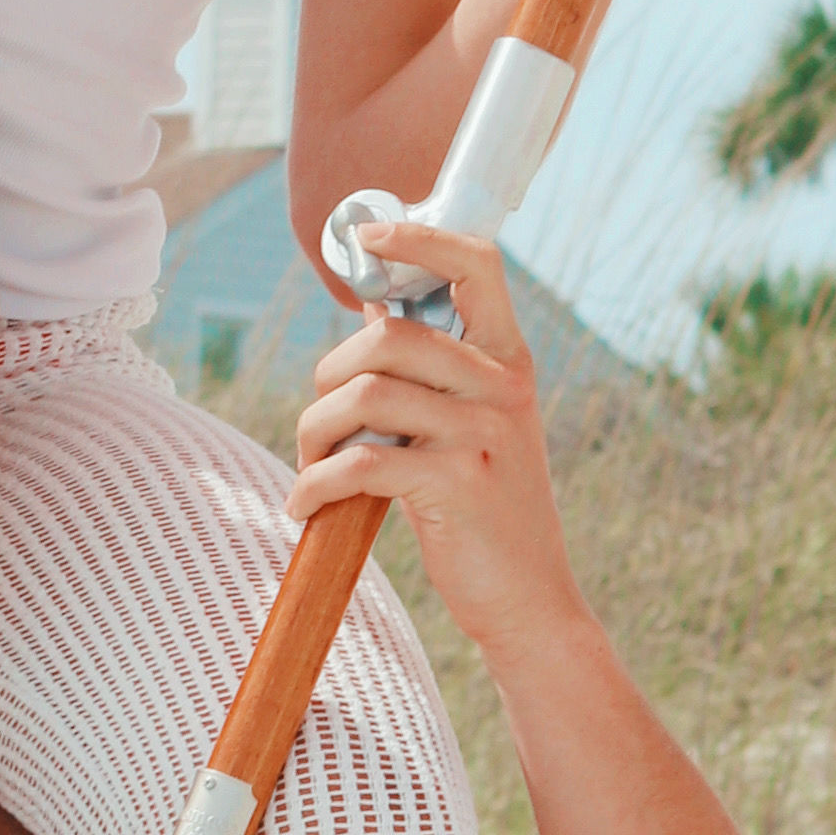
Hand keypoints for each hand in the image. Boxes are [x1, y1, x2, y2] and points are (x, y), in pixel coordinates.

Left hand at [290, 227, 589, 667]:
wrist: (529, 598)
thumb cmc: (485, 508)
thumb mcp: (473, 426)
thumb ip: (431, 368)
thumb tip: (375, 304)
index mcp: (508, 360)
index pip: (477, 263)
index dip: (420, 236)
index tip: (367, 238)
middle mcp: (502, 386)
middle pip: (388, 336)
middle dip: (329, 375)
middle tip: (320, 423)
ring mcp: (483, 434)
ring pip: (365, 395)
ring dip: (315, 432)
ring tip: (311, 466)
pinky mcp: (458, 485)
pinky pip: (362, 462)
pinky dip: (317, 483)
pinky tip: (306, 505)